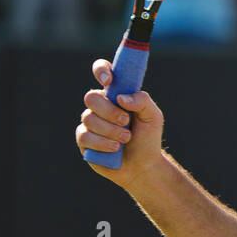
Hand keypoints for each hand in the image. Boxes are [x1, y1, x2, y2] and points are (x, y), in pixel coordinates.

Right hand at [76, 59, 165, 185]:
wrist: (143, 166)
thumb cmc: (148, 138)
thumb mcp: (153, 116)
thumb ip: (142, 101)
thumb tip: (121, 98)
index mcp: (116, 94)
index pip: (102, 72)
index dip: (101, 70)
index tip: (109, 81)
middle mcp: (100, 106)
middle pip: (91, 97)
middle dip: (110, 111)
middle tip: (126, 122)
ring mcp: (90, 123)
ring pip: (88, 118)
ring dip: (111, 130)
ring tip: (126, 139)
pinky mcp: (84, 141)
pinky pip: (85, 136)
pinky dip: (103, 143)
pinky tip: (115, 149)